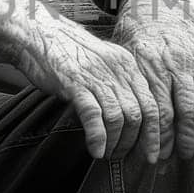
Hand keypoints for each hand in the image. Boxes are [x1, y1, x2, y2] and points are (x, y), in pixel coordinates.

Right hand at [10, 8, 159, 160]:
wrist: (38, 34)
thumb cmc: (69, 54)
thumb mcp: (103, 64)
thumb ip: (119, 85)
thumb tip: (131, 118)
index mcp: (128, 66)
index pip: (153, 104)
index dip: (155, 133)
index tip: (152, 153)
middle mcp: (117, 70)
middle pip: (139, 114)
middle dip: (136, 143)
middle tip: (126, 158)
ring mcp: (97, 76)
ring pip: (119, 117)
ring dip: (116, 143)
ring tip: (108, 155)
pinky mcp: (75, 83)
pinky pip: (94, 115)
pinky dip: (98, 137)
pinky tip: (96, 150)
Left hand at [112, 10, 193, 159]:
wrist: (161, 12)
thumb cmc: (137, 46)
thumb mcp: (125, 65)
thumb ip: (130, 96)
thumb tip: (124, 137)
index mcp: (151, 67)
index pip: (160, 113)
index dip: (160, 140)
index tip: (158, 158)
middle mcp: (176, 66)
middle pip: (186, 113)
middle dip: (186, 142)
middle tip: (184, 159)